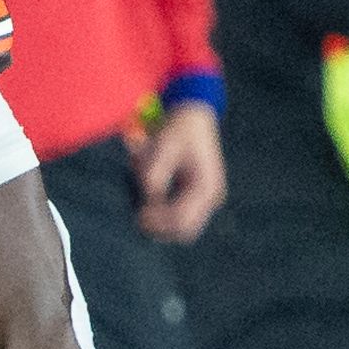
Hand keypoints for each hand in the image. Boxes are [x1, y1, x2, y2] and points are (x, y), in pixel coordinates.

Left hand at [133, 105, 225, 244]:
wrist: (193, 117)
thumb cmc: (177, 130)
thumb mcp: (162, 147)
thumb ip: (154, 173)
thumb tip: (148, 199)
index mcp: (206, 186)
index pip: (181, 220)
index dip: (158, 222)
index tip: (138, 214)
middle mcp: (211, 197)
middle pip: (184, 231)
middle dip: (160, 227)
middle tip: (138, 214)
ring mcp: (207, 199)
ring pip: (182, 228)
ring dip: (162, 221)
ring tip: (144, 204)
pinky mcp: (198, 197)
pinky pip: (180, 217)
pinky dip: (164, 214)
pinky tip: (151, 199)